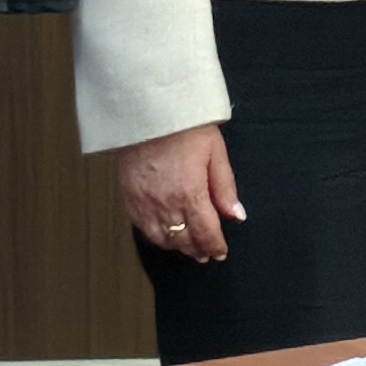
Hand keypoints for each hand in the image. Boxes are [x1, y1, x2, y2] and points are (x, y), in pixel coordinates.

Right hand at [117, 127, 241, 264]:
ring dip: (176, 247)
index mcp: (190, 192)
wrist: (148, 112)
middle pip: (183, 240)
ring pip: (161, 239)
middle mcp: (165, 203)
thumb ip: (225, 188)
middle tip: (206, 253)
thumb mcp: (215, 153)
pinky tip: (164, 235)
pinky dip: (155, 237)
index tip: (220, 252)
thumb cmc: (183, 126)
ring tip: (188, 247)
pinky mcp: (129, 198)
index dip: (215, 246)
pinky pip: (142, 228)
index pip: (205, 232)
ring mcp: (144, 203)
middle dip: (197, 250)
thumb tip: (236, 214)